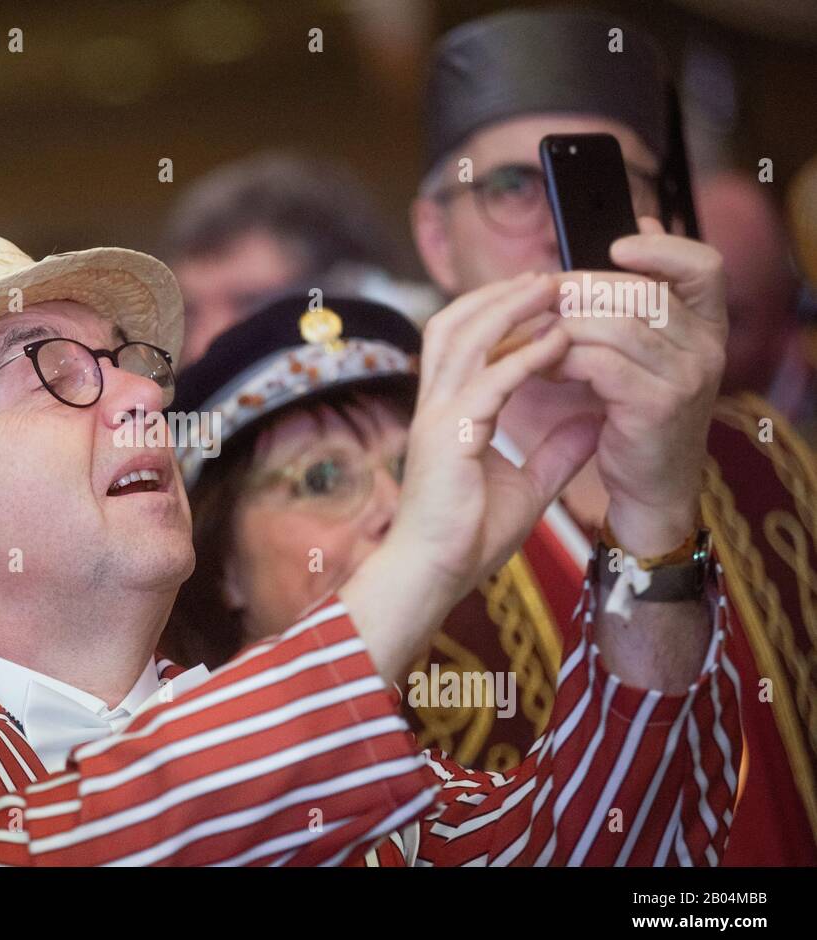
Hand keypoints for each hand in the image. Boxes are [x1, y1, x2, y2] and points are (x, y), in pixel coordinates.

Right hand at [341, 272, 597, 678]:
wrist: (433, 575)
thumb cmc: (467, 538)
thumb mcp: (529, 487)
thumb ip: (557, 452)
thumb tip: (594, 422)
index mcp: (447, 414)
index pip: (461, 342)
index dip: (498, 312)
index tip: (544, 297)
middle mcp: (435, 405)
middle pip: (455, 324)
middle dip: (499, 294)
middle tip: (547, 276)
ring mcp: (437, 417)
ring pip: (465, 338)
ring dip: (510, 308)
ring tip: (551, 287)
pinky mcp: (449, 436)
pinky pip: (488, 381)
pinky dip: (524, 356)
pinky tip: (557, 341)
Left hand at [553, 218, 725, 555]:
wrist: (649, 488)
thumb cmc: (636, 412)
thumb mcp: (644, 351)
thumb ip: (640, 298)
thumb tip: (638, 226)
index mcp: (707, 326)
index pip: (703, 265)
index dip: (661, 247)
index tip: (617, 246)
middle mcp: (707, 347)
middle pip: (641, 290)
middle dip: (581, 291)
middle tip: (542, 300)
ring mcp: (686, 377)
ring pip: (615, 324)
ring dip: (564, 326)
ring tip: (536, 340)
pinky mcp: (656, 406)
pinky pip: (599, 362)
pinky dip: (563, 360)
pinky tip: (546, 369)